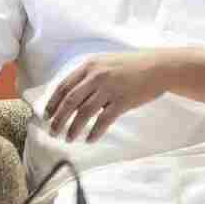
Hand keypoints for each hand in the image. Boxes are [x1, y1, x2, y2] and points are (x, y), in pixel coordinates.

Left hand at [45, 51, 165, 142]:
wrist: (158, 67)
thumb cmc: (130, 66)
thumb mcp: (104, 63)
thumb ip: (87, 76)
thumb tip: (70, 95)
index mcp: (88, 66)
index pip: (64, 86)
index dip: (53, 102)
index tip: (46, 116)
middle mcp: (96, 76)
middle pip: (70, 101)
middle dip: (59, 119)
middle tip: (52, 131)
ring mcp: (110, 88)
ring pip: (84, 112)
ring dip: (73, 128)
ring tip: (68, 138)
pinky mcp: (123, 101)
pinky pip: (104, 120)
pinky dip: (94, 132)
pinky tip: (89, 139)